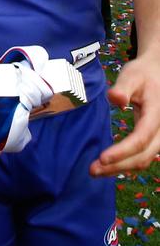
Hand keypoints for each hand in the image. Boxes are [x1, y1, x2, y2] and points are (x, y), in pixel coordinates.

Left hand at [90, 54, 159, 175]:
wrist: (156, 74)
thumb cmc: (142, 74)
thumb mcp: (131, 75)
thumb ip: (123, 87)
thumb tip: (115, 99)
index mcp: (157, 113)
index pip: (141, 138)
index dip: (123, 150)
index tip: (102, 158)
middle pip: (143, 155)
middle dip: (118, 165)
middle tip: (92, 170)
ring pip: (144, 160)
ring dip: (120, 168)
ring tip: (96, 171)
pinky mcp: (153, 140)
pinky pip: (142, 157)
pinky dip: (125, 163)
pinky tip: (108, 166)